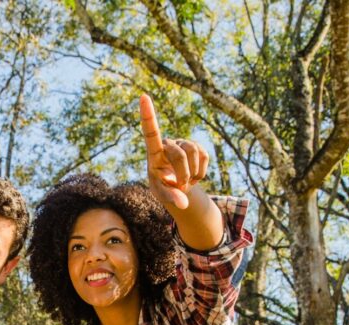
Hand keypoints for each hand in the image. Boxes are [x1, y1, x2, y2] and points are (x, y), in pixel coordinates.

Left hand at [141, 94, 209, 210]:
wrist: (176, 186)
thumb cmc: (163, 188)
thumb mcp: (163, 196)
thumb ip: (171, 199)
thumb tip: (183, 203)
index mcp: (154, 153)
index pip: (150, 132)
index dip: (148, 115)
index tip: (143, 97)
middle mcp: (168, 143)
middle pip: (179, 153)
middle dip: (183, 173)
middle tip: (180, 187)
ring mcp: (184, 144)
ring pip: (194, 152)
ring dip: (193, 173)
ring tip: (186, 182)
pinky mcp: (198, 147)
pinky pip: (205, 156)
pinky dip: (201, 172)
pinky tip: (194, 176)